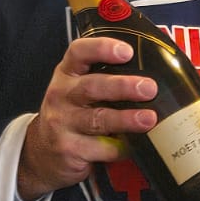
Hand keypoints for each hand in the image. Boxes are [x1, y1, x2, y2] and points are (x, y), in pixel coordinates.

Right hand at [17, 36, 157, 199]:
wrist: (42, 152)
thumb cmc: (73, 113)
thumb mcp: (79, 89)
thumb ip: (106, 77)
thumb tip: (156, 70)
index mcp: (67, 73)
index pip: (79, 52)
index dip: (102, 48)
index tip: (127, 51)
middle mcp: (61, 94)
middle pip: (92, 87)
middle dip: (122, 86)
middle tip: (148, 88)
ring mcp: (62, 123)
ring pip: (97, 119)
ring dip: (126, 119)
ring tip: (148, 118)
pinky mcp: (68, 149)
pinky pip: (100, 148)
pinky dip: (121, 148)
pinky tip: (135, 146)